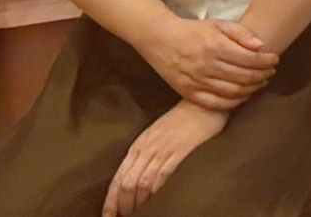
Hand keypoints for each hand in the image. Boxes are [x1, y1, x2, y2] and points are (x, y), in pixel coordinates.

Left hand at [104, 99, 229, 215]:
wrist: (202, 105)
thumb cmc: (180, 121)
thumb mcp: (154, 136)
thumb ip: (143, 156)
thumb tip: (132, 183)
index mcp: (138, 146)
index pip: (118, 178)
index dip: (111, 201)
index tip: (108, 216)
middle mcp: (147, 149)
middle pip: (127, 184)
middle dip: (123, 206)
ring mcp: (163, 150)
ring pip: (142, 183)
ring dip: (139, 203)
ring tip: (140, 215)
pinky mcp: (180, 151)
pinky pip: (163, 175)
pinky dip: (157, 192)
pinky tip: (158, 202)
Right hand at [133, 14, 275, 113]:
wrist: (161, 40)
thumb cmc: (193, 31)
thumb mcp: (218, 24)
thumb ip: (241, 33)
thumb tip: (261, 46)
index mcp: (215, 46)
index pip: (249, 59)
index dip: (266, 61)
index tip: (275, 60)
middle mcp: (207, 66)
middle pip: (243, 77)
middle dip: (262, 76)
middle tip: (271, 73)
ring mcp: (197, 82)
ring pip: (232, 93)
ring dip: (251, 90)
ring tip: (261, 83)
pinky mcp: (188, 93)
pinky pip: (215, 104)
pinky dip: (232, 103)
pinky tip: (243, 97)